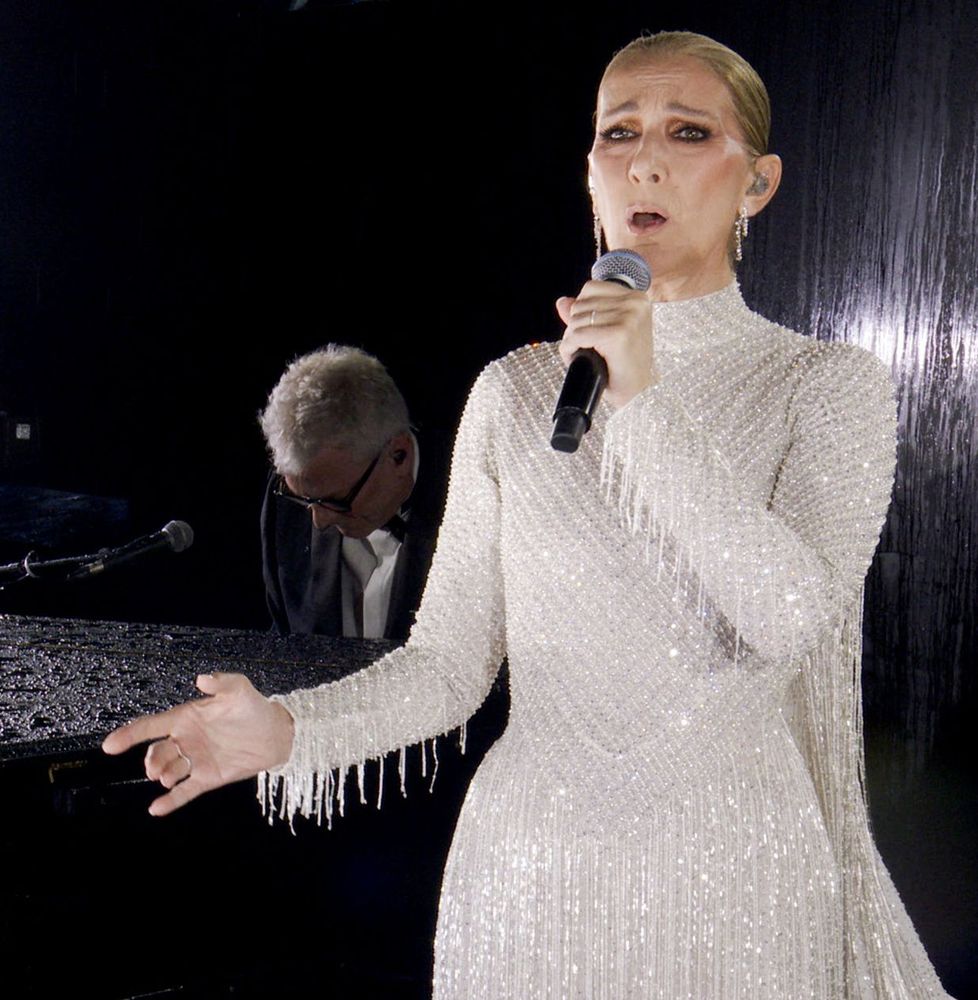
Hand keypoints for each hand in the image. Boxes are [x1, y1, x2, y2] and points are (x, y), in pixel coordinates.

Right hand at [101, 672, 294, 816]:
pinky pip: (184, 792)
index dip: (129, 734)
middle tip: (156, 766)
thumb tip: (202, 678)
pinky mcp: (207, 777)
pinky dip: (170, 801)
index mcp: (187, 717)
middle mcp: (186, 740)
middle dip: (152, 760)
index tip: (109, 745)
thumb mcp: (239, 689)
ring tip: (168, 777)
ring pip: (169, 771)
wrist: (276, 734)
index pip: (152, 726)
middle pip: (157, 752)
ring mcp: (195, 760)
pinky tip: (156, 808)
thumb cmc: (254, 707)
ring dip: (164, 776)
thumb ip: (221, 682)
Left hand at [555, 279, 656, 408]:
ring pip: (576, 320)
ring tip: (583, 354)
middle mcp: (635, 303)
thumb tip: (561, 302)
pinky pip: (577, 336)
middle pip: (580, 304)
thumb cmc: (623, 364)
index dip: (580, 310)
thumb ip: (586, 313)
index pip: (590, 288)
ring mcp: (628, 317)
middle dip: (574, 327)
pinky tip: (577, 358)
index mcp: (637, 297)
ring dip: (571, 340)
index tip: (588, 331)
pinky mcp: (618, 334)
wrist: (636, 392)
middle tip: (584, 347)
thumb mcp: (606, 332)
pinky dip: (569, 349)